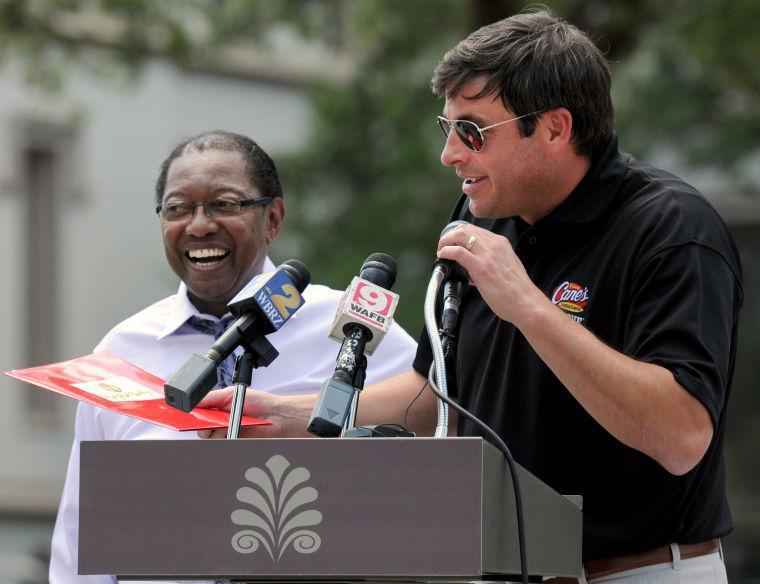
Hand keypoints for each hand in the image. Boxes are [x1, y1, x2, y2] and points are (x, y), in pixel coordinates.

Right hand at [196, 388, 316, 438]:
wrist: (275, 416)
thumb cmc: (258, 402)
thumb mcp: (232, 393)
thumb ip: (211, 397)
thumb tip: (195, 400)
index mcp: (218, 407)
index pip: (199, 411)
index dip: (190, 413)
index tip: (181, 412)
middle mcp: (219, 420)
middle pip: (199, 425)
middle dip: (198, 423)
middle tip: (203, 419)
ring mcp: (225, 432)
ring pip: (207, 436)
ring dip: (211, 430)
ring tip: (222, 423)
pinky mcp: (232, 441)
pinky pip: (219, 442)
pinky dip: (220, 437)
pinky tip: (227, 430)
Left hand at [436, 224, 548, 326]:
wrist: (526, 303)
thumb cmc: (517, 291)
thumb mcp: (505, 267)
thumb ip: (489, 263)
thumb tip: (471, 269)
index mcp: (501, 243)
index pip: (475, 230)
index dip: (459, 235)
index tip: (452, 244)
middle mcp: (494, 245)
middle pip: (465, 229)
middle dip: (450, 235)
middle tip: (443, 246)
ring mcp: (488, 255)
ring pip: (460, 235)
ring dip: (446, 241)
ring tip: (441, 251)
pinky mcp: (480, 267)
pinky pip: (457, 252)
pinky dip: (446, 251)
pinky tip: (443, 256)